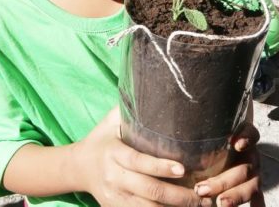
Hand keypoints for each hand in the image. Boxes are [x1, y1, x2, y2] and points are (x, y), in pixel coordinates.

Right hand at [74, 107, 204, 206]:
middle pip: (149, 190)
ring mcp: (114, 197)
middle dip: (178, 195)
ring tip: (199, 205)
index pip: (139, 162)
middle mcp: (114, 177)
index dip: (160, 167)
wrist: (77, 168)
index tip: (182, 168)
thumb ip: (129, 109)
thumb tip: (152, 84)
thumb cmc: (101, 140)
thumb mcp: (110, 122)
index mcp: (113, 153)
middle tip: (202, 194)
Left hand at [192, 123, 263, 206]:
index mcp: (243, 135)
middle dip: (225, 181)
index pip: (250, 134)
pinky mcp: (251, 185)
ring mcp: (253, 171)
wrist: (228, 133)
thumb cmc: (213, 127)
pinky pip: (257, 197)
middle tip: (202, 189)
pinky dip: (256, 204)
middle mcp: (250, 154)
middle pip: (245, 168)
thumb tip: (173, 100)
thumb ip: (198, 117)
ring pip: (251, 185)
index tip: (236, 143)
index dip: (246, 137)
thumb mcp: (209, 120)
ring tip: (220, 204)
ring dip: (236, 196)